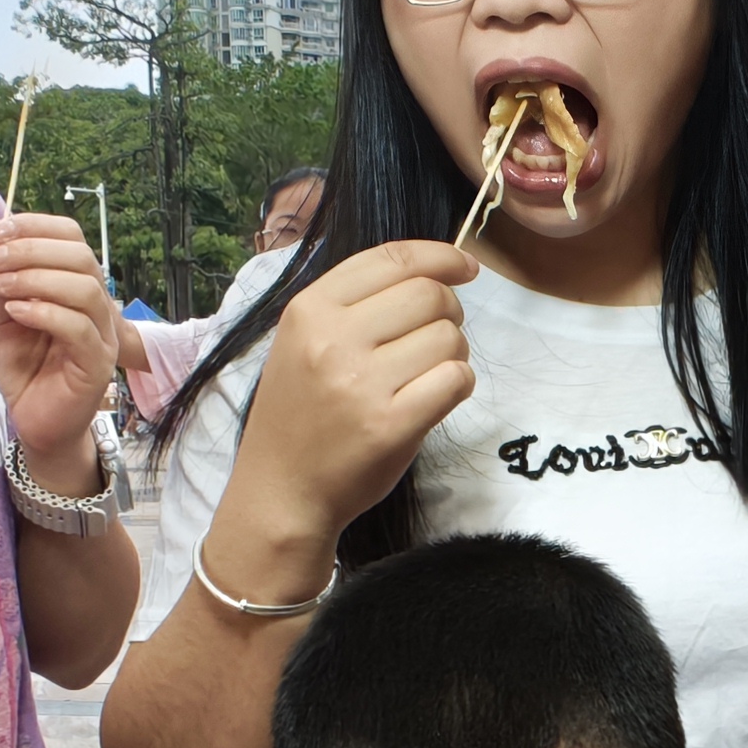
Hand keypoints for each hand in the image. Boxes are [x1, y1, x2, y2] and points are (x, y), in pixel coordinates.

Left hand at [0, 212, 122, 480]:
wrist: (35, 421)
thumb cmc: (26, 369)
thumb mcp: (5, 316)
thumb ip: (3, 282)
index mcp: (78, 286)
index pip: (72, 237)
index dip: (35, 226)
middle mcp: (97, 306)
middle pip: (80, 257)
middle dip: (30, 249)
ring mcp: (102, 336)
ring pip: (85, 289)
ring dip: (36, 278)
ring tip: (0, 285)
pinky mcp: (97, 364)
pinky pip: (79, 328)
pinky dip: (45, 312)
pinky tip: (16, 312)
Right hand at [217, 241, 478, 565]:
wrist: (281, 490)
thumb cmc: (300, 415)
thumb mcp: (302, 342)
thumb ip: (353, 305)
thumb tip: (433, 273)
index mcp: (309, 309)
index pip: (393, 258)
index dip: (441, 257)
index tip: (465, 268)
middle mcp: (333, 339)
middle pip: (429, 294)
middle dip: (449, 312)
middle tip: (436, 338)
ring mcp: (362, 383)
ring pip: (449, 337)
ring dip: (454, 353)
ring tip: (427, 375)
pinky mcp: (391, 424)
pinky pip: (456, 379)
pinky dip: (458, 385)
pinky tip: (435, 397)